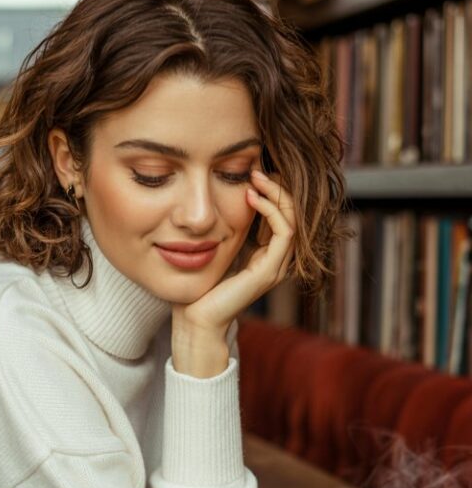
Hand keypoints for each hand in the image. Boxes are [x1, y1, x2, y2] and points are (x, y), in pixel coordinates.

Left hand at [171, 170, 295, 377]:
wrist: (194, 318)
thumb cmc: (199, 286)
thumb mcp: (216, 248)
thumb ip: (226, 230)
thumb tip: (222, 200)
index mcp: (265, 256)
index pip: (282, 216)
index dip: (272, 192)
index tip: (253, 173)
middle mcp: (275, 261)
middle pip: (293, 215)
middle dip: (279, 188)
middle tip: (258, 169)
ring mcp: (275, 267)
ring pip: (293, 220)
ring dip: (277, 194)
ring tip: (256, 177)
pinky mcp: (268, 271)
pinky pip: (283, 233)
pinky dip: (271, 210)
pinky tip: (251, 197)